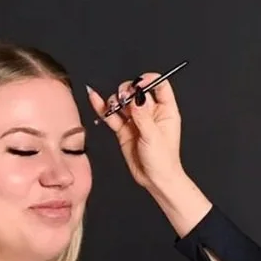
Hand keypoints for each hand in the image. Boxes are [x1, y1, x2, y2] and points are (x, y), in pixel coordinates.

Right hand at [87, 72, 186, 195]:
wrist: (154, 180)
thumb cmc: (163, 161)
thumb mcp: (154, 136)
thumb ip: (143, 115)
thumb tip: (135, 96)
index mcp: (165, 111)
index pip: (159, 85)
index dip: (148, 80)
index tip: (138, 83)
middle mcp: (150, 112)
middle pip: (136, 90)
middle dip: (127, 91)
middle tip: (123, 100)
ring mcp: (136, 120)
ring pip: (122, 101)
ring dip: (115, 100)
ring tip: (113, 107)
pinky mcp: (124, 129)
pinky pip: (112, 115)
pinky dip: (103, 107)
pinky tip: (95, 99)